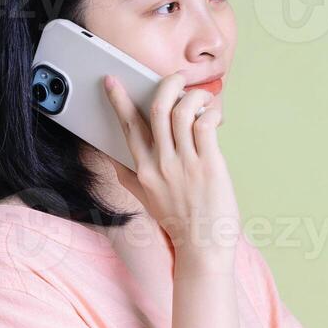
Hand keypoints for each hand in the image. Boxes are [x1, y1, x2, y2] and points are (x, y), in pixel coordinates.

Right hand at [101, 72, 239, 264]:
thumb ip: (130, 178)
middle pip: (156, 109)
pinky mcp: (209, 165)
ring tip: (203, 98)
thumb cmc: (180, 224)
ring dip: (193, 96)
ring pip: (182, 111)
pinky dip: (211, 112)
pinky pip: (206, 125)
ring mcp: (185, 164)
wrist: (202, 248)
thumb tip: (113, 163)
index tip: (111, 81)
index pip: (128, 127)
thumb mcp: (147, 200)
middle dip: (165, 84)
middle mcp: (161, 164)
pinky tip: (215, 116)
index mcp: (143, 170)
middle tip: (176, 79)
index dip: (119, 100)